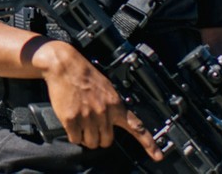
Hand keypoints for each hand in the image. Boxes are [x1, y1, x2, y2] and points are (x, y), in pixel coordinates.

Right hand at [35, 39, 162, 161]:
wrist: (64, 66)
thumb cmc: (84, 73)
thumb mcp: (107, 88)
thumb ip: (112, 105)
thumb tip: (113, 119)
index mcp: (115, 104)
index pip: (136, 127)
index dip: (148, 144)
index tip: (157, 156)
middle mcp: (103, 112)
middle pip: (107, 141)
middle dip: (100, 138)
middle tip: (93, 129)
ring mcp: (87, 116)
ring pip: (91, 142)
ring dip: (86, 138)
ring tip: (81, 125)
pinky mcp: (71, 119)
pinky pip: (75, 138)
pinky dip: (73, 135)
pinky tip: (72, 125)